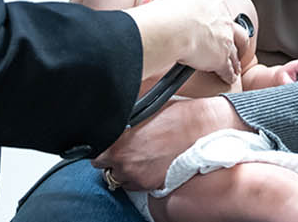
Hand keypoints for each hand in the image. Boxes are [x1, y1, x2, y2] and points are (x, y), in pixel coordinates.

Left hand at [93, 96, 245, 190]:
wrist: (202, 131)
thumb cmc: (176, 117)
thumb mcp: (143, 112)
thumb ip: (125, 124)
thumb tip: (116, 125)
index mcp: (119, 146)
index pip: (96, 157)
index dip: (102, 150)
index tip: (107, 147)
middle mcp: (126, 165)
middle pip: (107, 170)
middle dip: (114, 160)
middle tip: (127, 150)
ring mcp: (139, 178)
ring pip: (122, 179)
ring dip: (126, 170)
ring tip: (139, 157)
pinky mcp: (153, 185)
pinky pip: (137, 185)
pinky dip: (139, 177)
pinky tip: (149, 164)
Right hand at [160, 0, 240, 82]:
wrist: (174, 23)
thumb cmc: (174, 4)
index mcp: (214, 3)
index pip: (221, 12)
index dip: (221, 20)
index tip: (218, 24)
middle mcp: (223, 21)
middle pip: (237, 31)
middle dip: (238, 38)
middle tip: (237, 44)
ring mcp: (224, 40)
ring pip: (235, 51)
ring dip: (235, 58)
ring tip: (236, 64)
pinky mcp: (220, 59)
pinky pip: (228, 69)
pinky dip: (229, 74)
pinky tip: (229, 77)